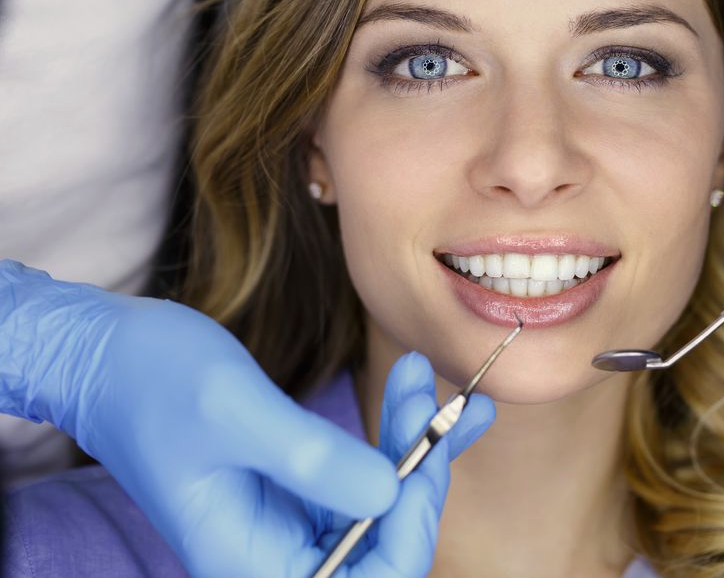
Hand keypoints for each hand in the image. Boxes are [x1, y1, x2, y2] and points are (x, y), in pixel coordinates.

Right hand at [0, 260, 491, 576]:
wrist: (106, 353)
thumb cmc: (151, 379)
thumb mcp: (234, 411)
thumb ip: (310, 460)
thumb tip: (389, 494)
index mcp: (249, 561)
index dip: (411, 525)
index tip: (426, 451)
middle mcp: (274, 554)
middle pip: (383, 542)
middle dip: (419, 470)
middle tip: (430, 396)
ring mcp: (287, 521)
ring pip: (380, 505)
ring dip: (414, 445)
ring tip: (425, 382)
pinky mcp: (295, 485)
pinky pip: (361, 474)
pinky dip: (397, 436)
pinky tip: (422, 399)